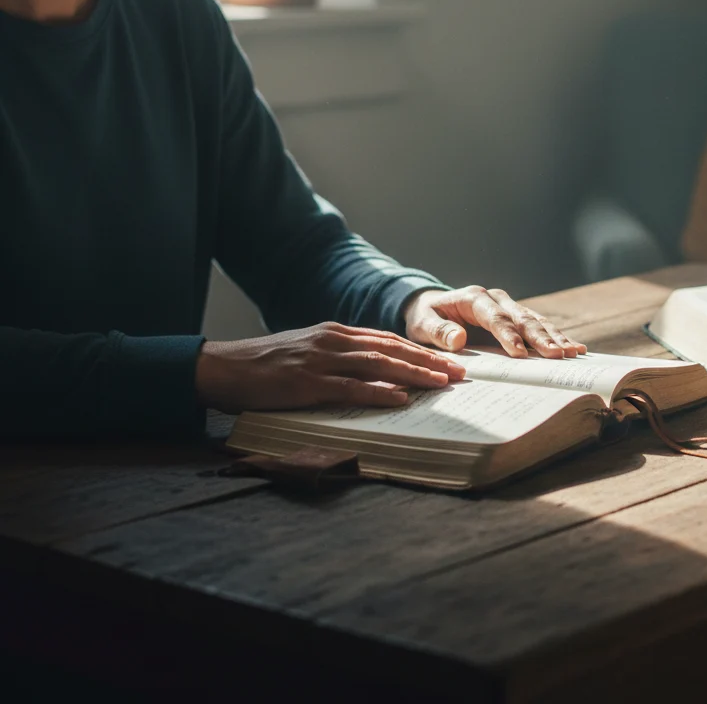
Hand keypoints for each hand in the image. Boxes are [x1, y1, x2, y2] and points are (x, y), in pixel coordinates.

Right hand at [194, 322, 466, 412]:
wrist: (222, 367)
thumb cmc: (266, 364)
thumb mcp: (308, 352)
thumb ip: (339, 357)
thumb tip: (374, 372)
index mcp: (335, 333)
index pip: (388, 339)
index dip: (420, 350)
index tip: (447, 360)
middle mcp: (333, 341)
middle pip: (392, 348)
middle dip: (429, 360)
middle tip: (459, 372)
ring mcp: (320, 360)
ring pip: (378, 365)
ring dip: (414, 374)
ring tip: (441, 383)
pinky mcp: (306, 382)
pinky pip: (349, 388)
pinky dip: (377, 391)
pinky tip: (399, 397)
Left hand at [402, 286, 587, 358]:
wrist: (431, 307)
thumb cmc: (427, 318)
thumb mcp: (423, 325)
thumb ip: (439, 332)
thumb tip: (459, 339)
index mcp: (474, 298)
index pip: (495, 318)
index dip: (508, 335)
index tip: (519, 354)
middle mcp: (496, 299)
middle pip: (521, 318)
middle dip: (540, 337)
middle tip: (557, 355)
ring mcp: (509, 307)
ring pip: (536, 321)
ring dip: (554, 337)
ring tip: (572, 353)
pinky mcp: (516, 317)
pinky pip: (539, 326)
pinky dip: (556, 337)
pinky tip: (575, 347)